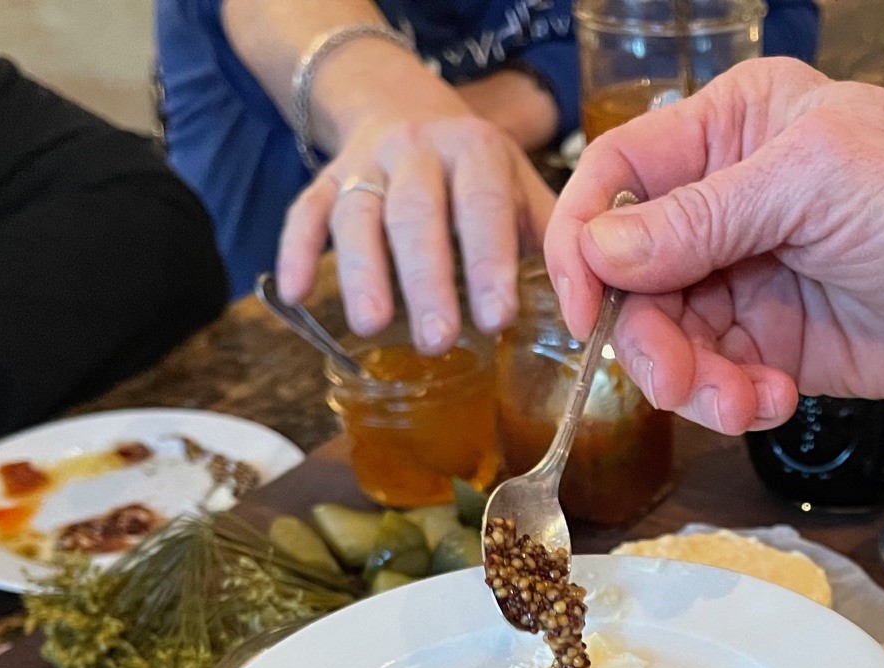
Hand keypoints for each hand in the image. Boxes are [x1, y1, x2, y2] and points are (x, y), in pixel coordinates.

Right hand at [278, 109, 555, 349]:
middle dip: (427, 279)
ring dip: (362, 272)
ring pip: (357, 214)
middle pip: (416, 213)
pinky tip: (296, 295)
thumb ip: (552, 243)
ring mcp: (366, 164)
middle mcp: (417, 150)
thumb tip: (587, 312)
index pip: (483, 206)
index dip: (489, 262)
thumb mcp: (524, 190)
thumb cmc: (480, 176)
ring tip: (373, 327)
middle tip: (438, 341)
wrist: (410, 111)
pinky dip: (296, 251)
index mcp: (477, 151)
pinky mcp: (325, 179)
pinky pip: (305, 212)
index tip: (497, 319)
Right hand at [542, 58, 883, 432]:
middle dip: (648, 338)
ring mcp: (745, 277)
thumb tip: (604, 249)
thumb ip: (702, 218)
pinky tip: (776, 399)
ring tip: (743, 402)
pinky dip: (731, 402)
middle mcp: (725, 203)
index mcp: (729, 131)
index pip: (616, 176)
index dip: (585, 243)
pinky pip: (714, 380)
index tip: (588, 308)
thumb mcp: (813, 184)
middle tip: (680, 379)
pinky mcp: (771, 343)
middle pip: (631, 278)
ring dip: (691, 383)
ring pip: (666, 340)